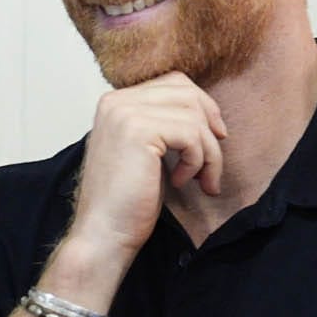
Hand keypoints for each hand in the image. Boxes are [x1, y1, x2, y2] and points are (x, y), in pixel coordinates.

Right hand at [69, 74, 226, 257]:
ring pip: (194, 115)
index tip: (213, 139)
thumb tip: (208, 113)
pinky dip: (196, 161)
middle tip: (212, 163)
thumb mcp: (148, 152)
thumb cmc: (127, 202)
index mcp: (115, 103)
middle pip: (186, 92)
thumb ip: (164, 125)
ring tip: (200, 180)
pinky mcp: (139, 131)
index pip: (173, 83)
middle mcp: (116, 101)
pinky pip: (191, 134)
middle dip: (209, 128)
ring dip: (208, 152)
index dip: (202, 108)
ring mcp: (125, 113)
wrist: (104, 233)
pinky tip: (181, 182)